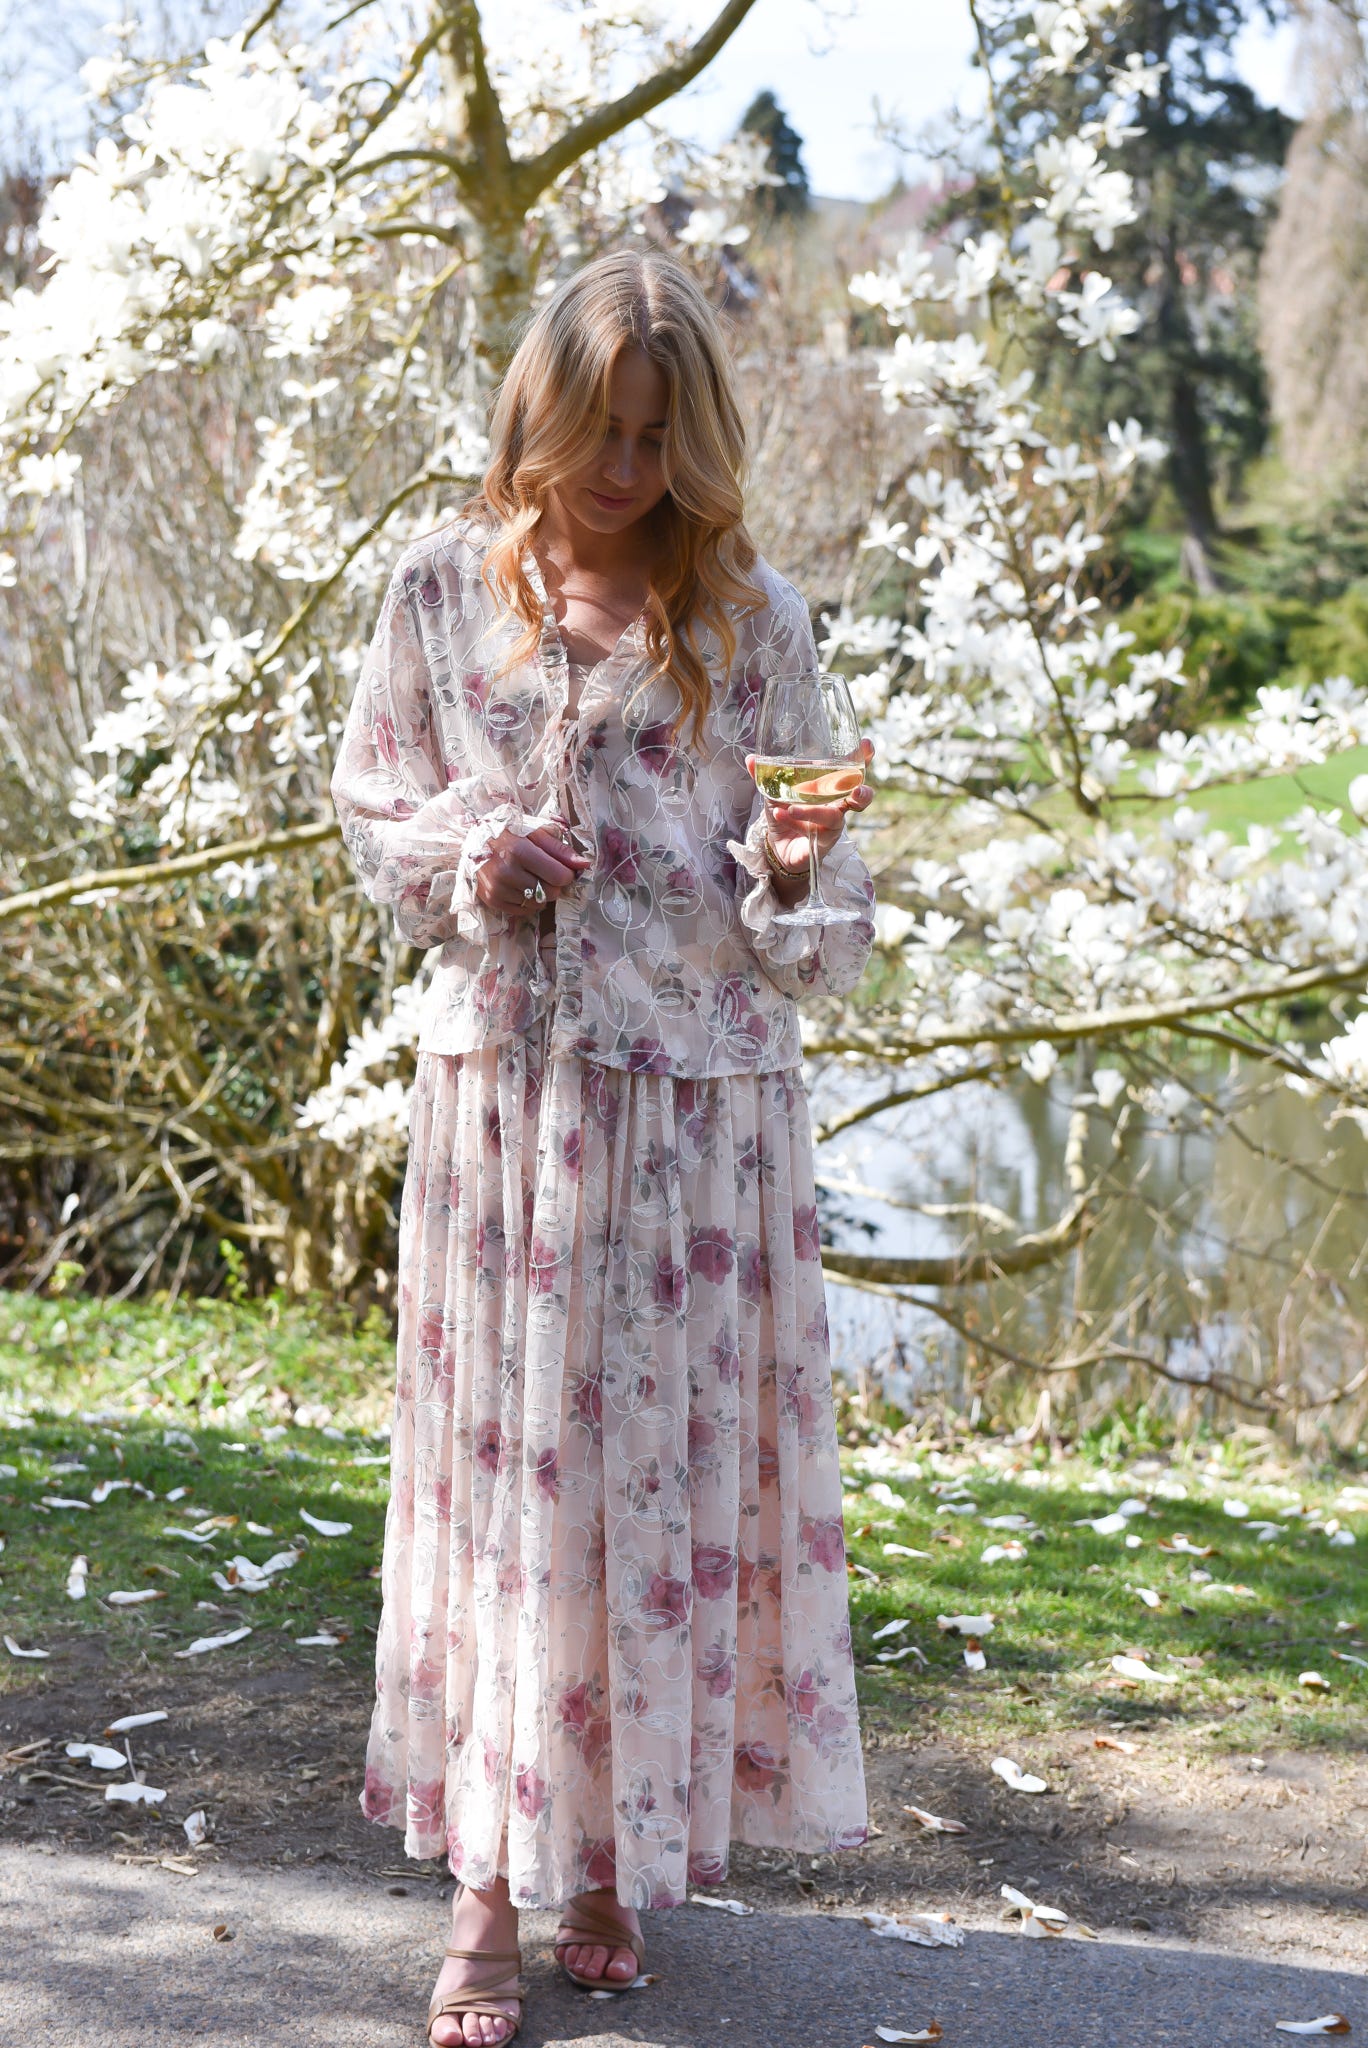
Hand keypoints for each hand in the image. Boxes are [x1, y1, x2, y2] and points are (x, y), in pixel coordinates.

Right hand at [474, 816, 591, 920]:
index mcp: (520, 851)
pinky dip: (527, 903)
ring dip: (540, 895)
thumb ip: (560, 850)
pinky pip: (522, 911)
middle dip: (553, 885)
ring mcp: (498, 888)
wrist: (472, 839)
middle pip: (550, 893)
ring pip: (537, 904)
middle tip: (544, 873)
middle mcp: (507, 871)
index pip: (559, 877)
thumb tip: (585, 865)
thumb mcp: (534, 833)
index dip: (566, 875)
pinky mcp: (492, 900)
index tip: (561, 869)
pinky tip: (520, 888)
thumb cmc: (508, 833)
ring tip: (529, 878)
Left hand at [745, 736, 875, 873]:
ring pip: (835, 817)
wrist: (780, 847)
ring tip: (793, 807)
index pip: (852, 768)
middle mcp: (837, 803)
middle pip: (860, 796)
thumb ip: (765, 775)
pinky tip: (777, 814)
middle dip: (863, 791)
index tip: (867, 745)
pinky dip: (790, 820)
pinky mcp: (824, 841)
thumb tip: (750, 758)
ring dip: (815, 811)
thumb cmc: (786, 814)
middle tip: (857, 789)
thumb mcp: (774, 793)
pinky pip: (810, 830)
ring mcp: (833, 823)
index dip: (864, 757)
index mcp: (830, 785)